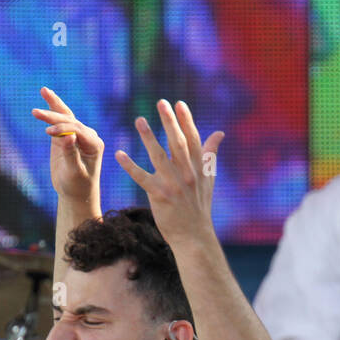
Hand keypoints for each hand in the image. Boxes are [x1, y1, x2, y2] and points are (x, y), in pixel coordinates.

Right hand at [31, 86, 103, 204]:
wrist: (76, 194)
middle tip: (35, 113)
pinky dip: (53, 109)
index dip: (63, 129)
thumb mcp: (74, 173)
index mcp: (94, 144)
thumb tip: (68, 136)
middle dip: (54, 117)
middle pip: (70, 121)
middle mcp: (88, 136)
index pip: (77, 130)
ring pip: (66, 116)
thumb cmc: (77, 186)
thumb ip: (71, 154)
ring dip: (53, 106)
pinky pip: (60, 119)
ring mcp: (78, 134)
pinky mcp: (67, 135)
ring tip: (43, 90)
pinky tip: (46, 95)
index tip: (47, 132)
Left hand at [114, 99, 223, 244]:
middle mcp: (187, 174)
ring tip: (139, 120)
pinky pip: (142, 178)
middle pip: (178, 143)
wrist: (194, 237)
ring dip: (148, 137)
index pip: (193, 140)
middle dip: (170, 122)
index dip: (186, 121)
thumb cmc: (199, 207)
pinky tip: (119, 154)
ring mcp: (173, 185)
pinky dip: (130, 166)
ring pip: (159, 156)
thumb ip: (211, 154)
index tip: (179, 104)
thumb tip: (219, 133)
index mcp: (199, 169)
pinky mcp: (159, 196)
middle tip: (161, 103)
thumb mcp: (208, 180)